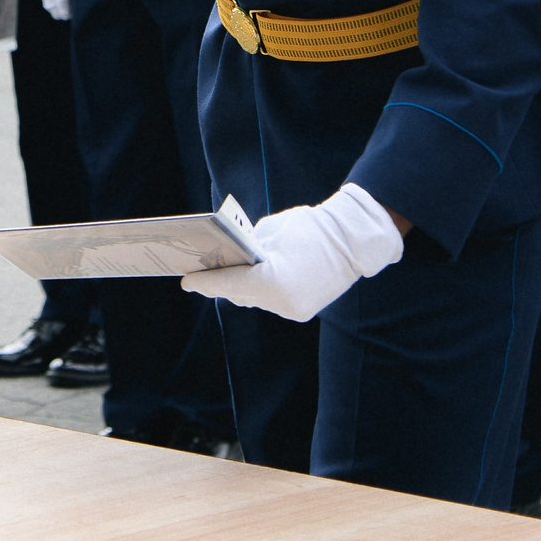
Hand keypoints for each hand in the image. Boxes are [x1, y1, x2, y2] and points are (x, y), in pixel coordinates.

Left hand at [182, 183, 404, 321]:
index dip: (205, 281)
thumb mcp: (270, 232)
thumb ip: (248, 249)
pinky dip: (261, 291)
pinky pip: (272, 302)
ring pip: (256, 300)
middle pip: (240, 294)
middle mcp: (281, 302)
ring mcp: (292, 310)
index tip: (186, 281)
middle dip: (221, 284)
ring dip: (242, 288)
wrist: (353, 240)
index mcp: (271, 280)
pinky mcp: (301, 312)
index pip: (228, 282)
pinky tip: (252, 281)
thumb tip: (233, 260)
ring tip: (223, 278)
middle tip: (201, 277)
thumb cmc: (309, 228)